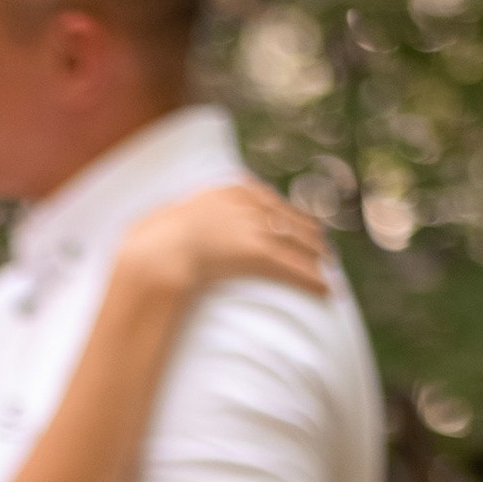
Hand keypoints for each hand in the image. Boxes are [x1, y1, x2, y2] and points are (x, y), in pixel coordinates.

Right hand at [115, 181, 329, 307]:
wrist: (154, 252)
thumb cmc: (153, 242)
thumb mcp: (172, 218)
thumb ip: (188, 218)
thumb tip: (176, 227)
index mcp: (230, 189)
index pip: (269, 201)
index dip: (287, 217)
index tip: (295, 226)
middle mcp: (248, 202)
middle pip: (290, 218)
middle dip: (309, 236)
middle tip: (322, 251)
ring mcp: (254, 225)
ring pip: (298, 242)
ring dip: (316, 257)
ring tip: (328, 271)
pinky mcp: (259, 252)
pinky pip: (293, 267)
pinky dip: (312, 280)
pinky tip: (327, 292)